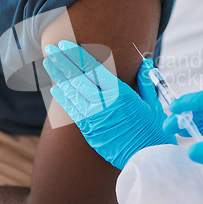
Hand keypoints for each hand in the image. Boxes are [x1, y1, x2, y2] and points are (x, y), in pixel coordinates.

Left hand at [43, 41, 175, 169]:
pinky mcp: (90, 132)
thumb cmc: (153, 130)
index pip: (92, 68)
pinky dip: (64, 99)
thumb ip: (144, 81)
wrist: (147, 158)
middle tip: (50, 49)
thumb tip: (146, 62)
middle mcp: (104, 104)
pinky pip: (73, 111)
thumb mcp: (152, 103)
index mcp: (120, 94)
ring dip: (59, 77)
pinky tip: (56, 89)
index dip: (76, 55)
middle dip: (63, 62)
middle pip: (78, 78)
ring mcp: (94, 119)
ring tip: (49, 63)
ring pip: (72, 93)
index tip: (64, 44)